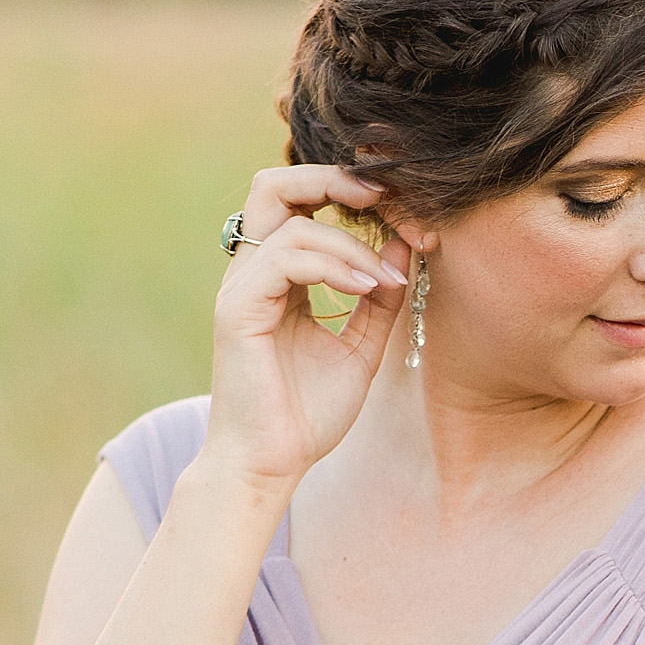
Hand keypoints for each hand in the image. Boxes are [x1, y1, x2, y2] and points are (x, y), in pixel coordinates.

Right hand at [203, 164, 414, 501]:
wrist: (271, 465)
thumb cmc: (306, 413)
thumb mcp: (360, 347)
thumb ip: (379, 298)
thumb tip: (406, 245)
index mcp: (276, 277)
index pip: (302, 203)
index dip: (353, 194)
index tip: (407, 215)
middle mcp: (253, 274)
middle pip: (273, 185)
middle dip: (334, 179)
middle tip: (385, 199)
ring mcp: (240, 288)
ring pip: (289, 220)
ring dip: (351, 243)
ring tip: (386, 282)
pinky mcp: (238, 310)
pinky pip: (285, 259)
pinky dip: (334, 266)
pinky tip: (367, 291)